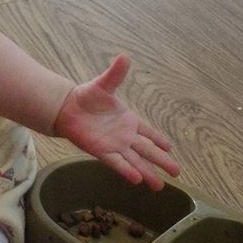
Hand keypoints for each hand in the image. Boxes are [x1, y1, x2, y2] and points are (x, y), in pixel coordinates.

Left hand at [54, 54, 178, 189]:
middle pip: (147, 150)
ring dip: (148, 173)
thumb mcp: (103, 84)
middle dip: (162, 161)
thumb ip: (115, 74)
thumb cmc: (85, 96)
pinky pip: (117, 162)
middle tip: (177, 172)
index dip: (159, 140)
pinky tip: (137, 179)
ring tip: (159, 186)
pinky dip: (127, 170)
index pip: (149, 132)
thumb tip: (124, 56)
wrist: (65, 107)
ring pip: (135, 161)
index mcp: (128, 120)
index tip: (171, 148)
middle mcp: (124, 135)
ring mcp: (114, 145)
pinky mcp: (101, 151)